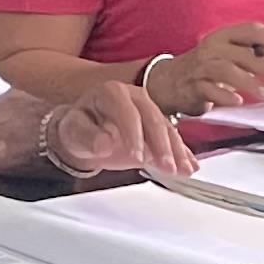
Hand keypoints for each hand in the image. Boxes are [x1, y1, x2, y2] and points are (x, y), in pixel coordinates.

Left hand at [53, 80, 197, 178]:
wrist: (84, 132)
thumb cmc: (78, 128)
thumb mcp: (73, 132)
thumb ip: (87, 136)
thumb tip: (104, 144)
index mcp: (112, 92)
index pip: (128, 112)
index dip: (134, 134)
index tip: (135, 156)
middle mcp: (134, 97)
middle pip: (154, 119)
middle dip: (162, 144)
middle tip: (166, 166)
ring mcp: (148, 111)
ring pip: (167, 130)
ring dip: (177, 151)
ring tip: (183, 170)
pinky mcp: (156, 128)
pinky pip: (172, 140)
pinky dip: (182, 155)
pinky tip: (190, 167)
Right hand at [142, 22, 263, 116]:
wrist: (169, 81)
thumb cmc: (207, 67)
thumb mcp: (232, 56)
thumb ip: (260, 58)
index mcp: (225, 36)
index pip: (251, 30)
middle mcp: (213, 48)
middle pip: (243, 53)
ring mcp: (201, 67)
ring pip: (226, 71)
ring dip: (249, 82)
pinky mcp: (193, 87)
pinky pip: (209, 90)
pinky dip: (225, 96)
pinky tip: (238, 101)